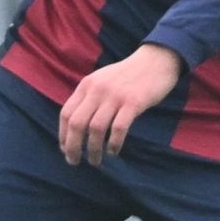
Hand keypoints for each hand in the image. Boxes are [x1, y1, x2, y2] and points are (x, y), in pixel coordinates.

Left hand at [57, 44, 185, 164]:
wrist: (156, 60)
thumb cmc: (128, 75)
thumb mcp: (102, 80)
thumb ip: (89, 98)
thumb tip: (77, 126)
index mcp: (87, 85)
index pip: (66, 113)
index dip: (63, 135)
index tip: (65, 149)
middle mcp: (97, 90)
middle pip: (77, 123)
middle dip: (72, 147)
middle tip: (74, 161)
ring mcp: (115, 96)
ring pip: (96, 129)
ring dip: (93, 149)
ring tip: (95, 161)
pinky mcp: (133, 102)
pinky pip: (118, 128)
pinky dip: (113, 143)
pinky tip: (113, 151)